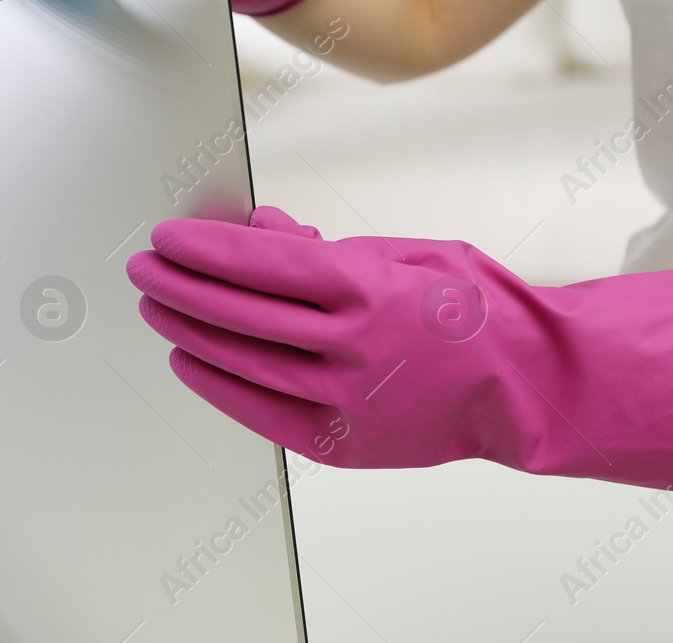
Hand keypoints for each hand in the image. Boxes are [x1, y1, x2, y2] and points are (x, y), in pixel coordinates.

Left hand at [127, 206, 672, 491]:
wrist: (528, 387)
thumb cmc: (474, 310)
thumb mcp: (404, 253)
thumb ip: (325, 247)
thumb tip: (259, 230)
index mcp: (365, 289)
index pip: (256, 266)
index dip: (201, 250)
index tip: (166, 238)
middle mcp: (347, 346)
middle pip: (236, 313)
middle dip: (179, 287)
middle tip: (144, 269)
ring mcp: (343, 399)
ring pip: (240, 363)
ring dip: (188, 334)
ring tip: (156, 310)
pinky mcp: (343, 442)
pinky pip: (261, 412)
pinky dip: (218, 386)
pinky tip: (190, 363)